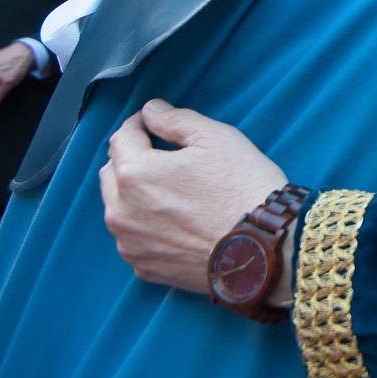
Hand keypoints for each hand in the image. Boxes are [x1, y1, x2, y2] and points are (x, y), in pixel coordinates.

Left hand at [99, 99, 287, 294]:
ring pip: (120, 207)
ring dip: (135, 193)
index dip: (140, 124)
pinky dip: (146, 224)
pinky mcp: (144, 267)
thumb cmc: (243, 189)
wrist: (264, 249)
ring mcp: (130, 243)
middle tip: (165, 157)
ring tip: (172, 191)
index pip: (121, 137)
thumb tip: (151, 111)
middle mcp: (122, 210)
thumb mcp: (217, 139)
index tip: (154, 124)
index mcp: (135, 173)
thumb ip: (176, 120)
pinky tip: (176, 220)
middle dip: (132, 159)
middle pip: (112, 173)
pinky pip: (134, 237)